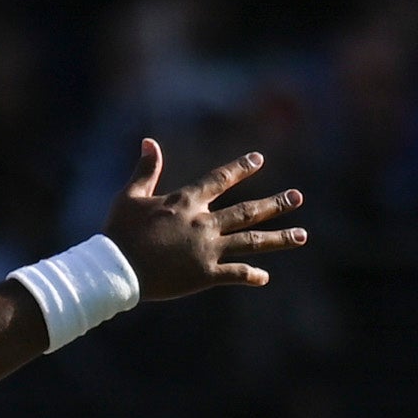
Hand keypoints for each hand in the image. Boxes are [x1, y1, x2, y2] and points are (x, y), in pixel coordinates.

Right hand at [99, 143, 314, 306]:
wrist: (115, 268)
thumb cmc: (119, 232)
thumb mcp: (130, 196)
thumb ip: (146, 169)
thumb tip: (150, 141)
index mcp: (186, 202)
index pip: (220, 179)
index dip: (240, 168)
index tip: (258, 159)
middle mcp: (203, 223)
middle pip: (247, 211)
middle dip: (275, 204)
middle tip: (298, 197)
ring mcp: (206, 249)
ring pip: (250, 241)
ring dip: (278, 238)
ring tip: (302, 235)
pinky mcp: (203, 275)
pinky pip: (234, 274)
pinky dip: (250, 275)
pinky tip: (264, 277)